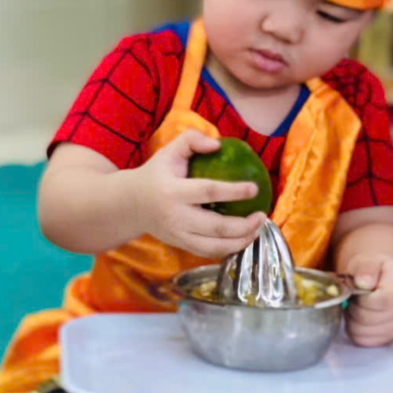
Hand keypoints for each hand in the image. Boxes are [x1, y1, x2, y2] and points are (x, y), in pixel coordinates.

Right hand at [132, 130, 267, 257]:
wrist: (131, 204)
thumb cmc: (156, 173)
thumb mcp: (169, 151)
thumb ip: (191, 140)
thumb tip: (217, 145)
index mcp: (173, 191)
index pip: (209, 191)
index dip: (234, 191)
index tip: (254, 188)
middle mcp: (176, 217)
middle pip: (216, 227)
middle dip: (244, 225)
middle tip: (262, 215)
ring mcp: (178, 235)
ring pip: (214, 246)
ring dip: (240, 241)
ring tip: (257, 230)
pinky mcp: (180, 245)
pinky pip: (208, 253)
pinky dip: (228, 249)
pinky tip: (243, 240)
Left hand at [342, 254, 392, 345]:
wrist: (382, 279)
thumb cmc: (373, 270)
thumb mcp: (367, 261)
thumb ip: (365, 268)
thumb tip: (363, 282)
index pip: (382, 302)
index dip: (363, 298)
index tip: (358, 289)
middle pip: (367, 319)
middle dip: (353, 306)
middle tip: (354, 297)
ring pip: (361, 332)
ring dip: (351, 319)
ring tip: (357, 305)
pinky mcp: (387, 337)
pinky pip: (362, 340)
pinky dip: (354, 329)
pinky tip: (358, 317)